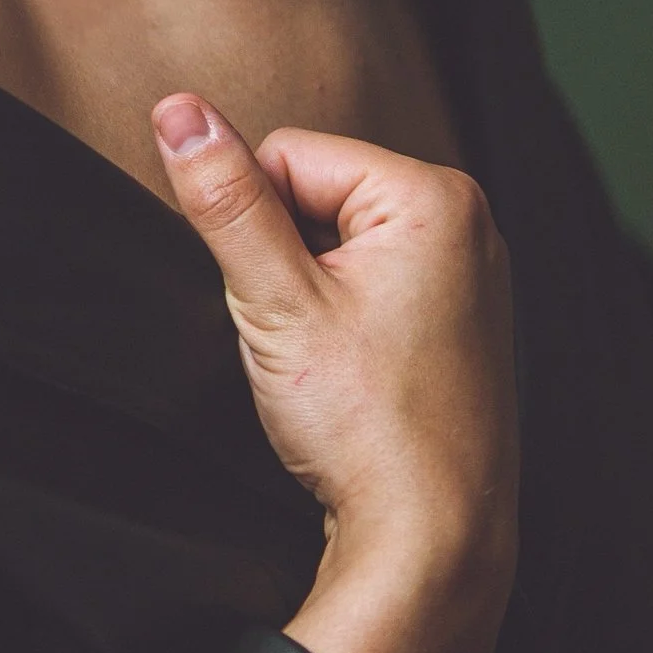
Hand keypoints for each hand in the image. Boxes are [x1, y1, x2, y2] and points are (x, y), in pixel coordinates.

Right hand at [152, 94, 517, 652]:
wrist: (431, 544)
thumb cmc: (364, 426)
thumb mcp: (275, 302)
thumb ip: (225, 199)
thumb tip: (178, 109)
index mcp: (435, 196)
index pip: (290, 154)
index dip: (253, 225)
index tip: (278, 306)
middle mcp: (470, 223)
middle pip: (319, 197)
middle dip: (287, 261)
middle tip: (306, 344)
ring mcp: (474, 276)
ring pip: (341, 247)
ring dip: (312, 295)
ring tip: (331, 367)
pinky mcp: (463, 325)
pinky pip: (376, 288)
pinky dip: (345, 325)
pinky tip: (354, 382)